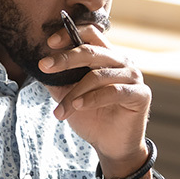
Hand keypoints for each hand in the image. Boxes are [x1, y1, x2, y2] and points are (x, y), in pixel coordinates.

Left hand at [40, 25, 150, 175]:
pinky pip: (113, 92)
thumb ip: (58, 80)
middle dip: (65, 58)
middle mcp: (121, 62)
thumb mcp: (68, 95)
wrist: (110, 145)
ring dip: (74, 92)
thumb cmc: (91, 117)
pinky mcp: (140, 94)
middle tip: (44, 66)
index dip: (70, 33)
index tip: (49, 43)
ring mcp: (133, 77)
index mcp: (106, 56)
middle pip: (92, 51)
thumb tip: (39, 65)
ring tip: (60, 109)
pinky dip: (92, 99)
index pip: (91, 34)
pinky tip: (78, 106)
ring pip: (98, 75)